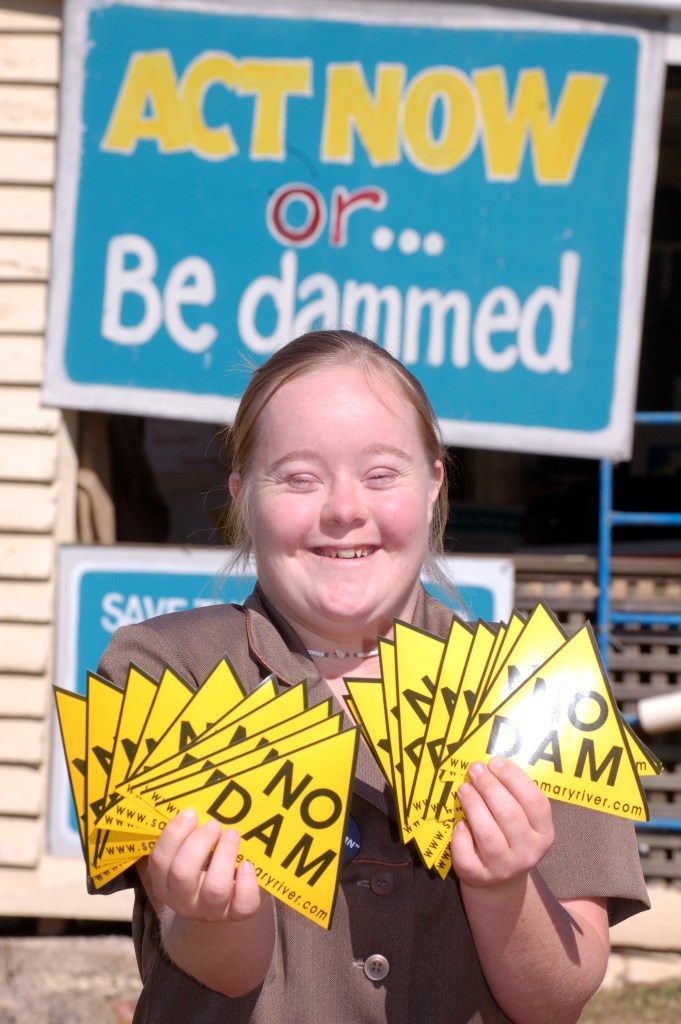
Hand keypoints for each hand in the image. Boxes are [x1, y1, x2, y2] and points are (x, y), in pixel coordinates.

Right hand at [146, 809, 260, 921]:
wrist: (217, 903)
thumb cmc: (199, 865)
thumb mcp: (184, 854)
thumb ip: (184, 835)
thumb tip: (196, 802)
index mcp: (164, 882)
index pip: (159, 861)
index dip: (174, 835)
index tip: (191, 813)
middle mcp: (183, 900)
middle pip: (183, 874)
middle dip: (199, 843)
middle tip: (214, 823)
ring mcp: (210, 910)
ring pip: (215, 888)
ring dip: (224, 855)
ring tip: (232, 834)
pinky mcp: (236, 914)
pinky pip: (242, 905)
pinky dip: (247, 884)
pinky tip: (248, 865)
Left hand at [451, 757, 553, 887]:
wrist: (499, 881)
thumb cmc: (508, 836)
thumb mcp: (522, 819)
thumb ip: (512, 795)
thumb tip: (490, 765)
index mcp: (544, 833)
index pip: (535, 801)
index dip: (514, 778)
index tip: (495, 761)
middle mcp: (528, 852)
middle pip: (510, 814)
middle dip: (489, 787)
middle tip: (475, 769)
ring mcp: (504, 867)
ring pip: (487, 833)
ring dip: (473, 805)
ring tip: (464, 788)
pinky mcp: (480, 877)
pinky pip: (467, 855)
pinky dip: (460, 837)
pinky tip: (459, 824)